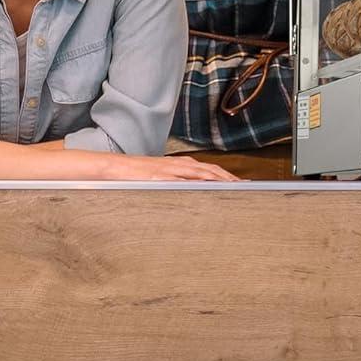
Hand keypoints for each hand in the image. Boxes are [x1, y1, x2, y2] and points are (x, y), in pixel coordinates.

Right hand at [99, 154, 237, 181]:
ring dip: (218, 179)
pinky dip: (195, 183)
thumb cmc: (137, 176)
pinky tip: (205, 188)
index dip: (227, 176)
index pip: (209, 170)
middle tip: (245, 187)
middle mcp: (178, 165)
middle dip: (229, 178)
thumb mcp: (162, 178)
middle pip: (210, 170)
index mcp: (180, 165)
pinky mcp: (159, 177)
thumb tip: (193, 195)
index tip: (242, 184)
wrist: (115, 168)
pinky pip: (181, 180)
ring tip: (233, 187)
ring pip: (200, 173)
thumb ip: (177, 184)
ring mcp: (170, 170)